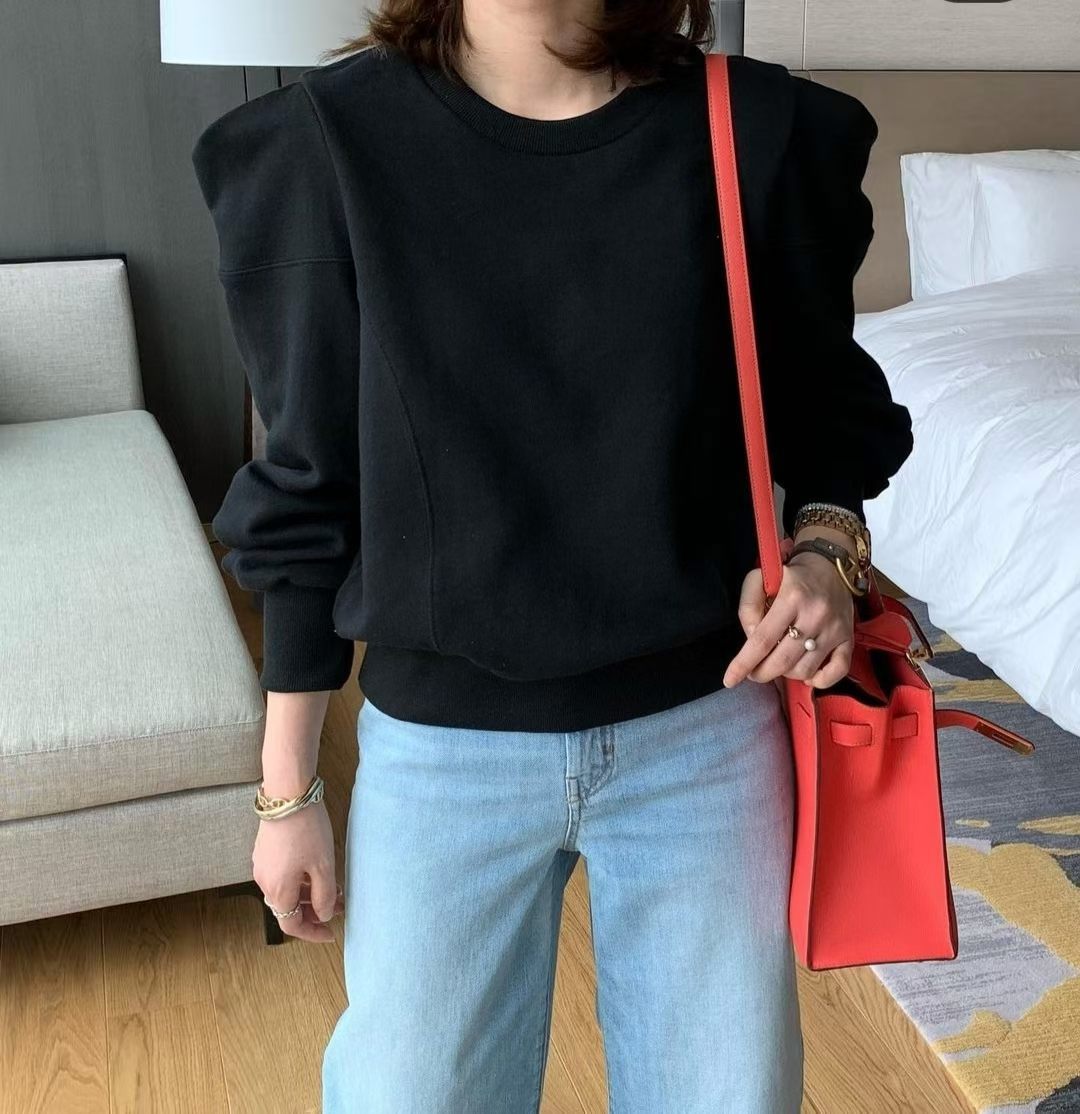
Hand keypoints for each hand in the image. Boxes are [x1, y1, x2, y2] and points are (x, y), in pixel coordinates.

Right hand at [252, 796, 343, 942]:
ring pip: (287, 890)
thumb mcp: (323, 866)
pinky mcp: (265, 850)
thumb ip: (324, 896)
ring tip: (334, 888)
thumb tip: (324, 915)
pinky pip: (283, 875)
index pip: (291, 925)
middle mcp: (264, 881)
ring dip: (308, 894)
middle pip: (289, 908)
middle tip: (338, 907)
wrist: (288, 794)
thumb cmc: (307, 830)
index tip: (331, 934)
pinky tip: (317, 871)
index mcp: (278, 890)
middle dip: (314, 911)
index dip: (312, 932)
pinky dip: (300, 880)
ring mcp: (262, 865)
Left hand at [722, 538, 855, 689]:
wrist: (831, 564)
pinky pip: (837, 671)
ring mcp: (835, 629)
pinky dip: (820, 680)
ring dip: (786, 674)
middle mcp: (816, 615)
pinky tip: (807, 673)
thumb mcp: (762, 578)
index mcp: (792, 597)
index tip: (730, 679)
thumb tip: (750, 638)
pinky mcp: (848, 638)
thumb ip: (749, 606)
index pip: (763, 640)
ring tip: (779, 662)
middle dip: (761, 673)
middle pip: (782, 661)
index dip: (744, 663)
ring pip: (804, 669)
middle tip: (754, 672)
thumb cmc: (791, 575)